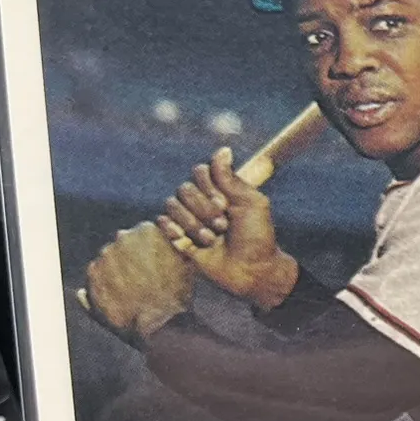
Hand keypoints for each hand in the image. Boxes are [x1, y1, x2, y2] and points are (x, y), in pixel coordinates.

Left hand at [83, 221, 193, 339]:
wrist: (159, 325)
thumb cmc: (178, 295)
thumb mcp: (188, 264)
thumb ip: (177, 246)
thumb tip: (174, 238)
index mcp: (148, 230)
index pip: (144, 232)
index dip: (150, 248)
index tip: (155, 263)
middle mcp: (124, 237)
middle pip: (125, 242)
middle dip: (132, 257)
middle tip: (145, 278)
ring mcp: (106, 255)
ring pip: (111, 257)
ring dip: (118, 269)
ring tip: (132, 290)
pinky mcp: (93, 273)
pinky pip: (97, 273)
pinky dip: (105, 282)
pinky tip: (120, 295)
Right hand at [156, 146, 297, 311]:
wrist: (252, 271)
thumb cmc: (258, 237)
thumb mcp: (252, 204)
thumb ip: (231, 179)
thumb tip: (223, 150)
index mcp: (221, 190)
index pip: (199, 172)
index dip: (208, 187)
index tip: (225, 204)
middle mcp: (203, 201)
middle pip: (184, 188)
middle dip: (204, 209)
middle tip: (223, 226)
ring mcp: (189, 218)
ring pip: (172, 205)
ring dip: (194, 224)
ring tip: (213, 240)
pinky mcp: (178, 237)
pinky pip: (161, 221)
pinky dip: (174, 229)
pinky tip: (189, 242)